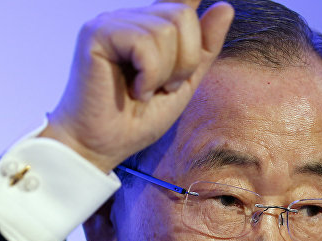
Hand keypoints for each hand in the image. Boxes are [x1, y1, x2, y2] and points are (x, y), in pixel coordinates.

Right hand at [40, 0, 233, 171]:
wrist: (102, 146)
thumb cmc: (137, 119)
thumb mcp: (184, 82)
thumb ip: (204, 47)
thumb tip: (225, 7)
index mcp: (149, 26)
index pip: (180, 1)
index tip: (212, 0)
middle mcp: (130, 18)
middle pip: (182, 15)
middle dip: (185, 61)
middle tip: (164, 87)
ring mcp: (111, 22)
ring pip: (166, 30)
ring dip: (165, 72)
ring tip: (144, 92)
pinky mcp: (96, 33)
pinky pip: (145, 43)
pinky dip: (149, 74)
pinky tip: (134, 90)